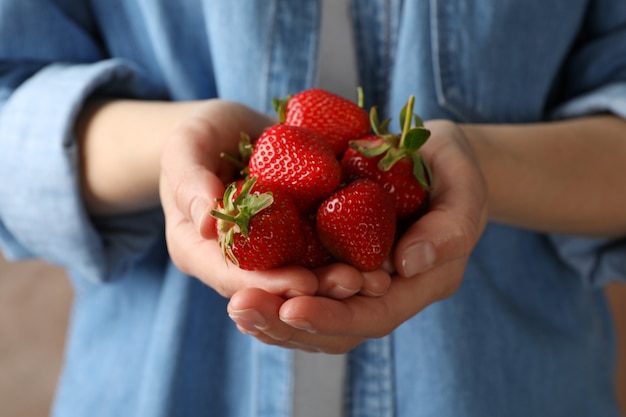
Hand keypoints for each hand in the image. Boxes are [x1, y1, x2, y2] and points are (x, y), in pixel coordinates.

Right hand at [159, 99, 390, 298]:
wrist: (232, 131)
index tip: (304, 283)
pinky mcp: (299, 239)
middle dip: (315, 292)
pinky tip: (382, 257)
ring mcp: (271, 253)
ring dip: (340, 282)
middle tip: (355, 285)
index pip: (232, 277)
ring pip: (304, 276)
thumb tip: (207, 222)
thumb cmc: (202, 137)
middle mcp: (237, 261)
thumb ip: (189, 180)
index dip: (268, 284)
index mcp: (199, 250)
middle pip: (273, 288)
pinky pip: (323, 251)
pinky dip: (351, 255)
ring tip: (376, 280)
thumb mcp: (187, 146)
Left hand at [228, 120, 487, 352]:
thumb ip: (451, 227)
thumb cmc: (454, 170)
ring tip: (235, 306)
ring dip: (271, 314)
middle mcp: (385, 291)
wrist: (435, 159)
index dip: (333, 318)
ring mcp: (357, 278)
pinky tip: (239, 277)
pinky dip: (272, 285)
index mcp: (420, 284)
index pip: (374, 315)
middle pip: (335, 328)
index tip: (292, 309)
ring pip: (313, 311)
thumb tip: (407, 264)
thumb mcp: (466, 188)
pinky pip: (302, 281)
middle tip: (243, 309)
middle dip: (286, 324)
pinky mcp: (334, 257)